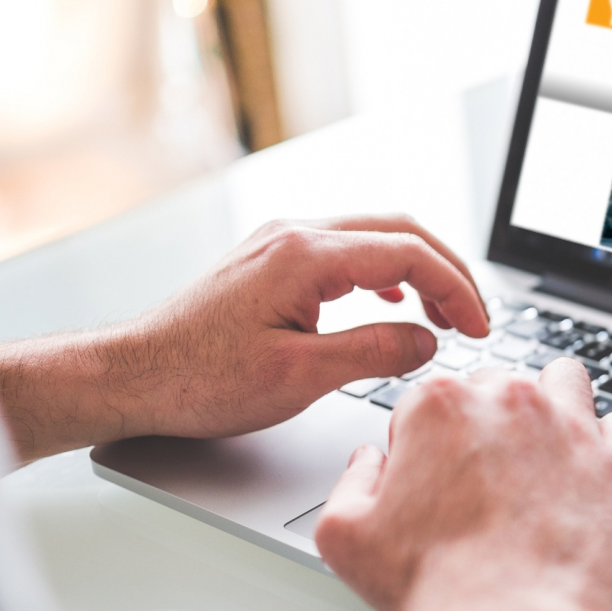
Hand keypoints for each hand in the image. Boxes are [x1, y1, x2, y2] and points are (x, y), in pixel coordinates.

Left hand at [0, 213, 488, 460]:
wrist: (132, 376)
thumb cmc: (198, 380)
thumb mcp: (300, 378)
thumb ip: (374, 353)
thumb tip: (426, 341)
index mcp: (305, 255)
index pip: (409, 252)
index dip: (456, 288)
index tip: (479, 327)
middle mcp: (293, 235)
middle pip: (399, 230)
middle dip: (448, 272)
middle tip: (475, 318)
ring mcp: (280, 243)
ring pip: (374, 236)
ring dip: (418, 270)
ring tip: (444, 314)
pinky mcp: (271, 261)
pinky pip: (346, 251)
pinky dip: (384, 272)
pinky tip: (392, 301)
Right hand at [315, 359, 611, 610]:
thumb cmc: (430, 587)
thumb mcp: (343, 534)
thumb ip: (351, 480)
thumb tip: (370, 461)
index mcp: (440, 405)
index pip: (431, 398)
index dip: (428, 441)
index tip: (434, 477)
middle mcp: (508, 402)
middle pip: (498, 387)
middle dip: (489, 423)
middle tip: (485, 479)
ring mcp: (571, 428)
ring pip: (564, 384)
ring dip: (552, 407)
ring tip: (542, 457)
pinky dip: (607, 443)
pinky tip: (589, 473)